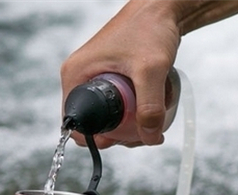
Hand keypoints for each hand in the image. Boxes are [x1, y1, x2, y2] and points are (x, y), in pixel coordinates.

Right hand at [60, 0, 181, 148]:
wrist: (162, 8)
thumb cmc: (150, 28)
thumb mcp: (150, 69)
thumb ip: (150, 105)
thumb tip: (149, 137)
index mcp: (76, 75)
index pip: (75, 122)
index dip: (96, 138)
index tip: (122, 139)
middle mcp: (81, 78)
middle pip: (93, 123)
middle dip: (119, 135)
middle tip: (145, 133)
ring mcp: (95, 79)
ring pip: (108, 117)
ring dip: (130, 126)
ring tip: (155, 117)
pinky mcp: (110, 78)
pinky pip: (118, 106)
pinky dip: (135, 113)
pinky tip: (153, 107)